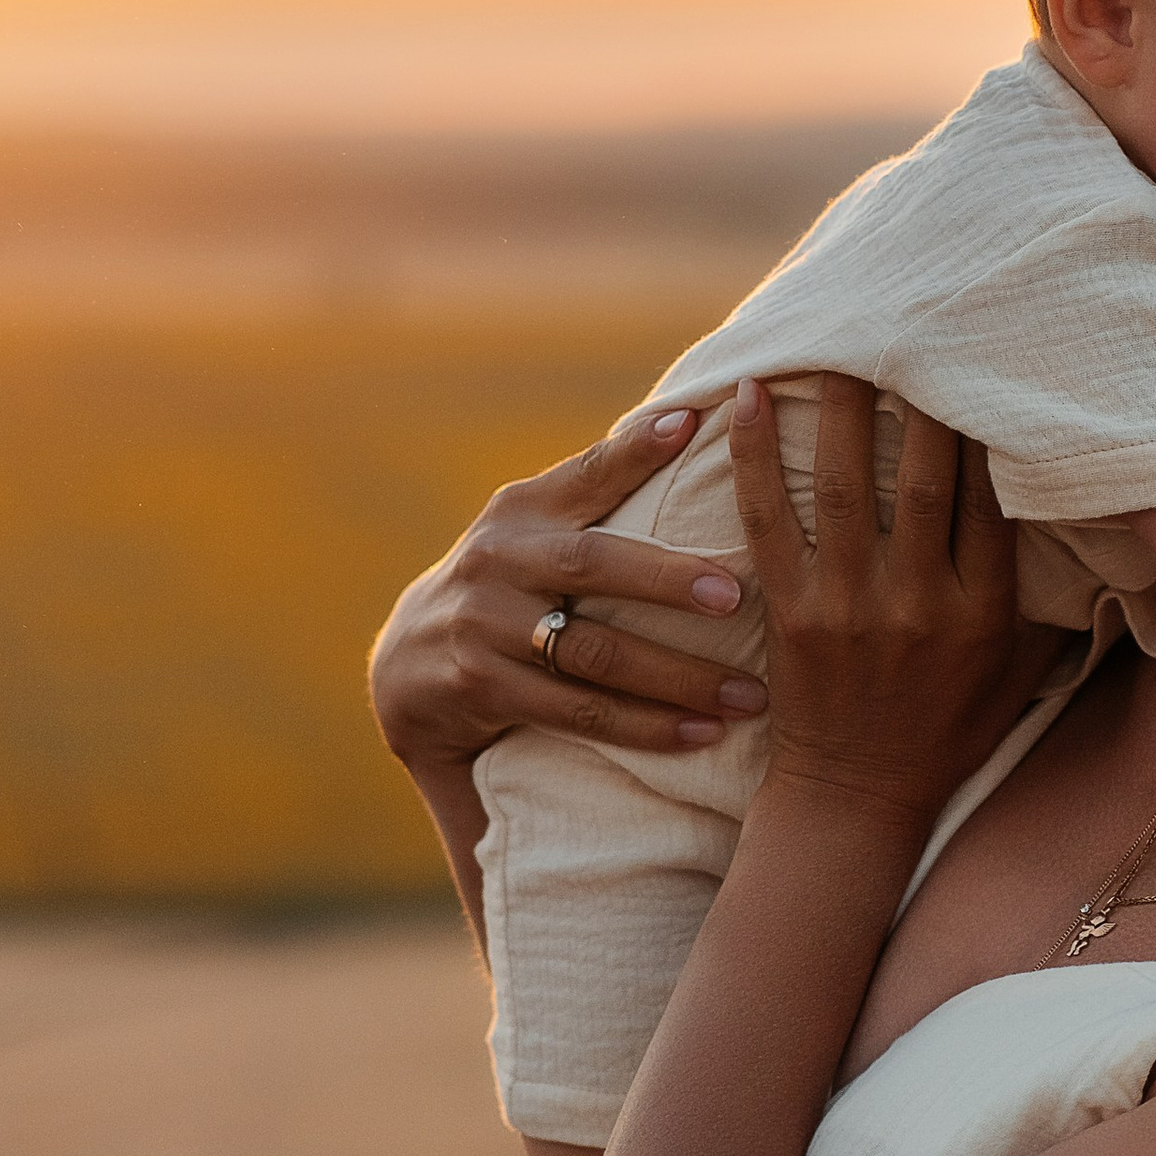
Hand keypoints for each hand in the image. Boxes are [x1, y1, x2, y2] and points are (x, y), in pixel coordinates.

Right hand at [369, 410, 767, 771]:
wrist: (407, 664)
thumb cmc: (507, 584)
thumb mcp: (532, 529)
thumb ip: (595, 489)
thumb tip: (685, 423)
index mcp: (521, 511)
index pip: (586, 473)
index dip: (635, 449)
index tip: (691, 425)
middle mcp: (498, 560)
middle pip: (592, 566)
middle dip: (667, 580)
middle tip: (736, 596)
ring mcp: (485, 626)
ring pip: (595, 654)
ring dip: (678, 678)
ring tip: (747, 694)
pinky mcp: (484, 688)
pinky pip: (579, 712)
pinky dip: (644, 726)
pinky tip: (700, 733)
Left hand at [732, 374, 1062, 824]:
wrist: (860, 796)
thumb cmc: (952, 725)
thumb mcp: (1025, 669)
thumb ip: (1053, 597)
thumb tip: (1098, 516)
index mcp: (985, 612)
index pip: (994, 498)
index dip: (989, 425)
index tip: (986, 359)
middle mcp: (921, 605)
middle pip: (925, 480)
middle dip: (920, 395)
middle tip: (912, 317)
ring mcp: (850, 607)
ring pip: (846, 487)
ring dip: (841, 406)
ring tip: (836, 334)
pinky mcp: (790, 612)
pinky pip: (768, 520)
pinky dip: (753, 456)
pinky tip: (747, 397)